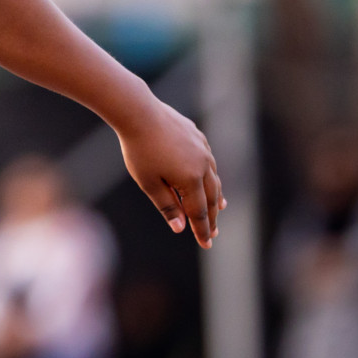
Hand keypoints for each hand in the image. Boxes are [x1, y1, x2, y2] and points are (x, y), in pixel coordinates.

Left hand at [117, 100, 224, 247]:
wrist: (139, 113)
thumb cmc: (139, 150)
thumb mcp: (148, 182)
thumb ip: (167, 205)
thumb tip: (180, 227)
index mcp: (191, 180)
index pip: (199, 212)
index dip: (202, 230)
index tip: (206, 244)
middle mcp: (203, 165)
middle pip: (211, 197)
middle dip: (211, 217)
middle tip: (212, 232)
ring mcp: (203, 149)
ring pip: (213, 178)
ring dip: (215, 195)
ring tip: (218, 208)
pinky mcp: (198, 137)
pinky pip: (207, 160)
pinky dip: (209, 174)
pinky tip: (207, 177)